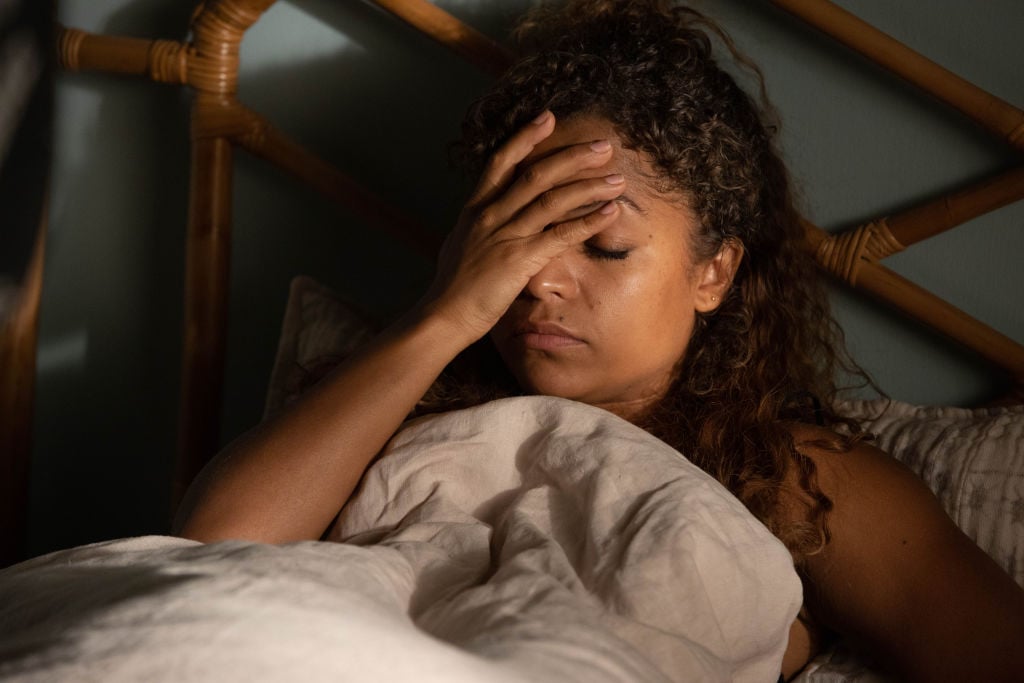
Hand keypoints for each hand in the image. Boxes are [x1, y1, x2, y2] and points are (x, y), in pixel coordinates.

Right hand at [422, 111, 624, 341]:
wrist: (443, 315)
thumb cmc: (452, 287)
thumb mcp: (461, 245)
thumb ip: (478, 226)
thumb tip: (486, 217)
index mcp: (476, 209)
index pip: (501, 161)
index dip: (526, 137)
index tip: (549, 117)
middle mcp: (490, 215)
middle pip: (536, 173)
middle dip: (573, 156)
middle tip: (603, 146)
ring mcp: (505, 235)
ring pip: (553, 199)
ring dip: (589, 186)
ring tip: (617, 178)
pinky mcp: (520, 259)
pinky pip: (561, 234)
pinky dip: (589, 221)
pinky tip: (611, 212)